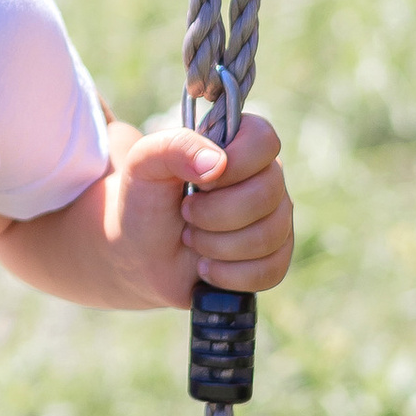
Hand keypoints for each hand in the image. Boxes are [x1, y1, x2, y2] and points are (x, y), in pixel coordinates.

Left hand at [102, 110, 293, 311]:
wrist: (140, 255)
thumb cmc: (146, 201)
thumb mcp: (143, 165)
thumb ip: (174, 147)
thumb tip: (216, 162)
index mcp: (240, 145)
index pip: (263, 140)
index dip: (234, 163)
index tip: (201, 181)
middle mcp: (266, 179)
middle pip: (267, 194)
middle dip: (214, 213)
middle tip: (185, 214)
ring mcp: (275, 220)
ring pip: (269, 236)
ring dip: (216, 245)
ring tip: (191, 239)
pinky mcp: (274, 259)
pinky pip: (269, 271)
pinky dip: (228, 274)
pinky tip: (206, 267)